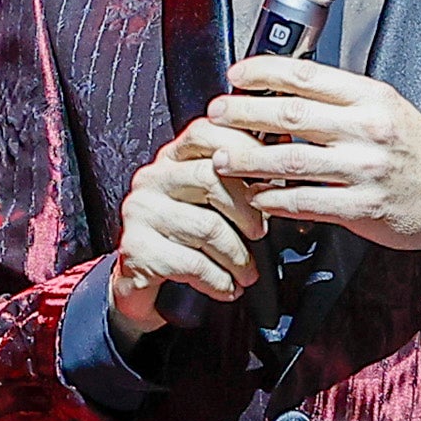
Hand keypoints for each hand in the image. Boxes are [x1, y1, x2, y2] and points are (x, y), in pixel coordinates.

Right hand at [106, 118, 269, 340]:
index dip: (243, 147)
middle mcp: (152, 178)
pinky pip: (192, 263)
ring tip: (248, 273)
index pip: (206, 132)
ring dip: (237, 256)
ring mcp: (141, 211)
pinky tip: (227, 287)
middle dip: (247, 211)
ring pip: (206, 226)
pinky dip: (218, 280)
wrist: (138, 282)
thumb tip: (283, 148)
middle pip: (210, 178)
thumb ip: (239, 176)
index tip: (272, 174)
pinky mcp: (136, 247)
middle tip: (261, 234)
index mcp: (172, 159)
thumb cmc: (184, 239)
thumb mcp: (211, 203)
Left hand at [204, 58, 420, 252]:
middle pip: (290, 113)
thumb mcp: (386, 110)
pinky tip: (254, 196)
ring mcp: (364, 169)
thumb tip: (285, 92)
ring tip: (221, 158)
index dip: (263, 72)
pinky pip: (305, 202)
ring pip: (290, 159)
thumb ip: (342, 101)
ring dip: (248, 159)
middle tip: (216, 114)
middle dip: (244, 112)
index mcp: (371, 97)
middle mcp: (367, 129)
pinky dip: (273, 199)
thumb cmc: (416, 153)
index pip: (306, 75)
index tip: (237, 75)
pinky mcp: (362, 207)